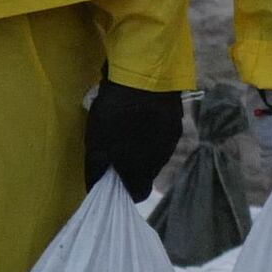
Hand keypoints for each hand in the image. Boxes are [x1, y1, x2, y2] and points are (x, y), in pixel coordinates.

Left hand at [84, 78, 186, 197]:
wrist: (144, 77)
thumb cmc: (115, 114)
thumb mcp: (96, 144)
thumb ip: (96, 169)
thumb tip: (94, 187)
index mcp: (142, 170)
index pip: (139, 194)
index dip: (125, 191)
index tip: (114, 180)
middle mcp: (161, 159)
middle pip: (147, 172)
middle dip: (133, 166)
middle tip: (116, 150)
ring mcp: (172, 139)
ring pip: (156, 152)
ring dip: (143, 147)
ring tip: (128, 129)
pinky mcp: (176, 119)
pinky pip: (162, 133)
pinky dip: (152, 130)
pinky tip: (141, 115)